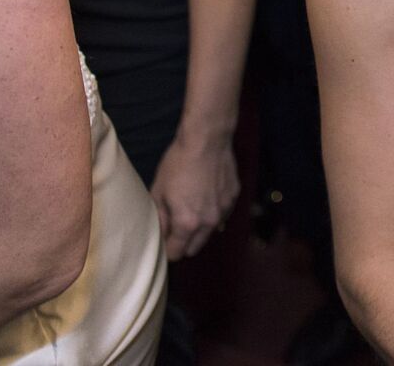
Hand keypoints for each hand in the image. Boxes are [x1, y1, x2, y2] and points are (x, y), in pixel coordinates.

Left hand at [150, 133, 238, 260]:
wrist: (207, 140)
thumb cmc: (178, 164)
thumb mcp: (159, 191)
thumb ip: (160, 218)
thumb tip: (161, 234)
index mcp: (187, 223)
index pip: (177, 253)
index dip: (167, 249)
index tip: (164, 239)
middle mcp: (209, 222)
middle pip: (195, 248)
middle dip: (184, 242)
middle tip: (176, 224)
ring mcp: (225, 210)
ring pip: (210, 232)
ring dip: (201, 226)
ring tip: (193, 204)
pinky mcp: (234, 198)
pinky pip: (222, 214)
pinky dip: (214, 210)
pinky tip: (207, 193)